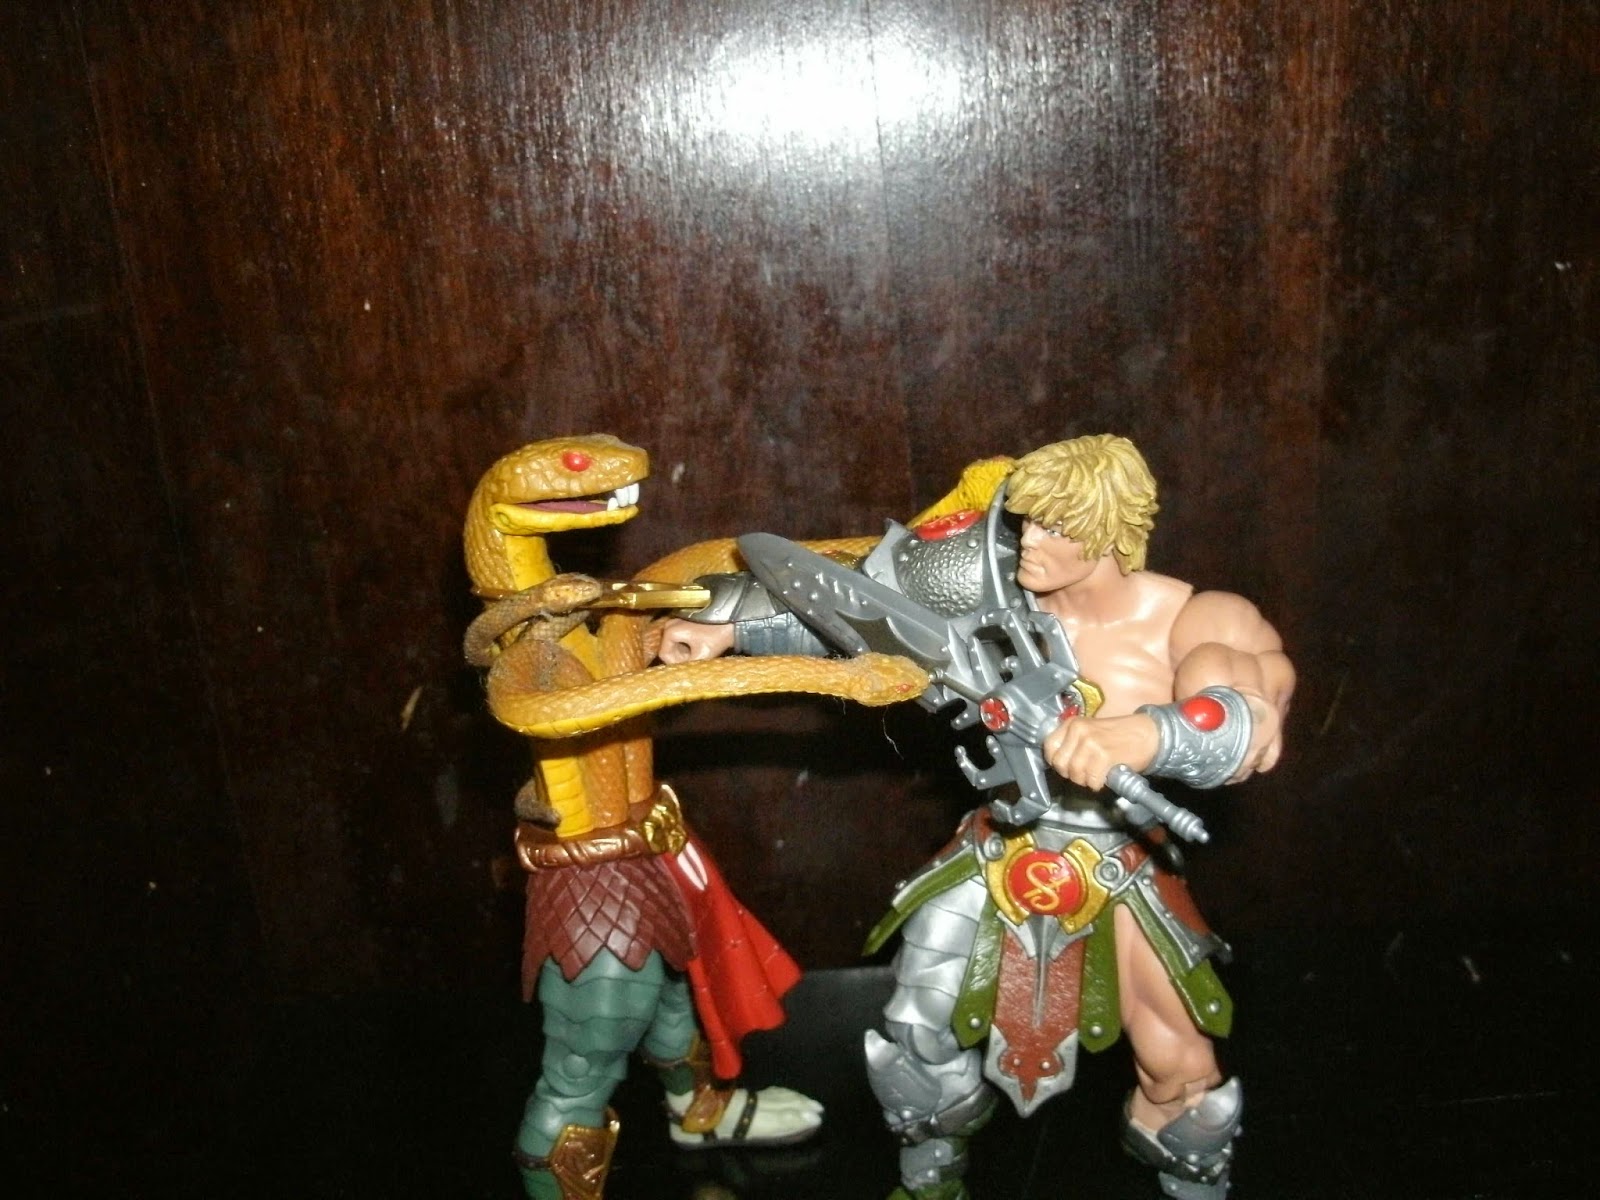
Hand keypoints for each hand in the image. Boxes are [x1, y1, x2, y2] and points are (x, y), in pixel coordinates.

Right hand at [655, 618, 734, 663]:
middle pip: (669, 649)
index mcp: (670, 631)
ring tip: (700, 652)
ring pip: (675, 644)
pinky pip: (680, 638)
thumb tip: (679, 677)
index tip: (690, 664)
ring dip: (685, 652)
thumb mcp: (701, 657)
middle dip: (681, 657)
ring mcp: (676, 620)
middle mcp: (670, 623)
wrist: (732, 621)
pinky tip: (700, 645)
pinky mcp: (684, 620)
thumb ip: (686, 667)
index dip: (676, 663)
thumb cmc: (717, 637)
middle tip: (696, 658)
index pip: (665, 655)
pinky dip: (688, 644)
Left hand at [1041, 713, 1159, 790]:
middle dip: (1071, 774)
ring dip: (1086, 780)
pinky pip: (1091, 780)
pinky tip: (1105, 777)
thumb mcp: (1090, 731)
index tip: (1067, 767)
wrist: (1149, 734)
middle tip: (1085, 773)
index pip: (1049, 747)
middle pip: (1060, 763)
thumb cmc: (1121, 735)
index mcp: (1073, 723)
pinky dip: (1098, 784)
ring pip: (1075, 774)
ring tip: (1096, 774)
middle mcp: (1079, 730)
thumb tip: (1058, 762)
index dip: (1056, 761)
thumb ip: (1072, 742)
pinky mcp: (1103, 756)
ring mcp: (1090, 742)